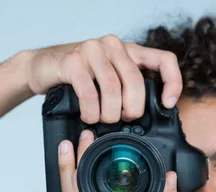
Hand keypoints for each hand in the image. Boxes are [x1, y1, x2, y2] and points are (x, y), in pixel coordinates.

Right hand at [23, 34, 182, 123]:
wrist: (42, 66)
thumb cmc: (77, 77)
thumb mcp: (107, 79)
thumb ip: (126, 88)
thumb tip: (144, 116)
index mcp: (129, 50)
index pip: (164, 60)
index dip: (172, 82)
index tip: (167, 104)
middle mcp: (113, 45)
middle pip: (136, 82)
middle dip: (132, 109)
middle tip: (123, 119)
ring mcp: (92, 51)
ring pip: (113, 89)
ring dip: (109, 113)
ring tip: (102, 121)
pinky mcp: (72, 61)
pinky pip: (89, 92)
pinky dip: (91, 111)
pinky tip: (88, 117)